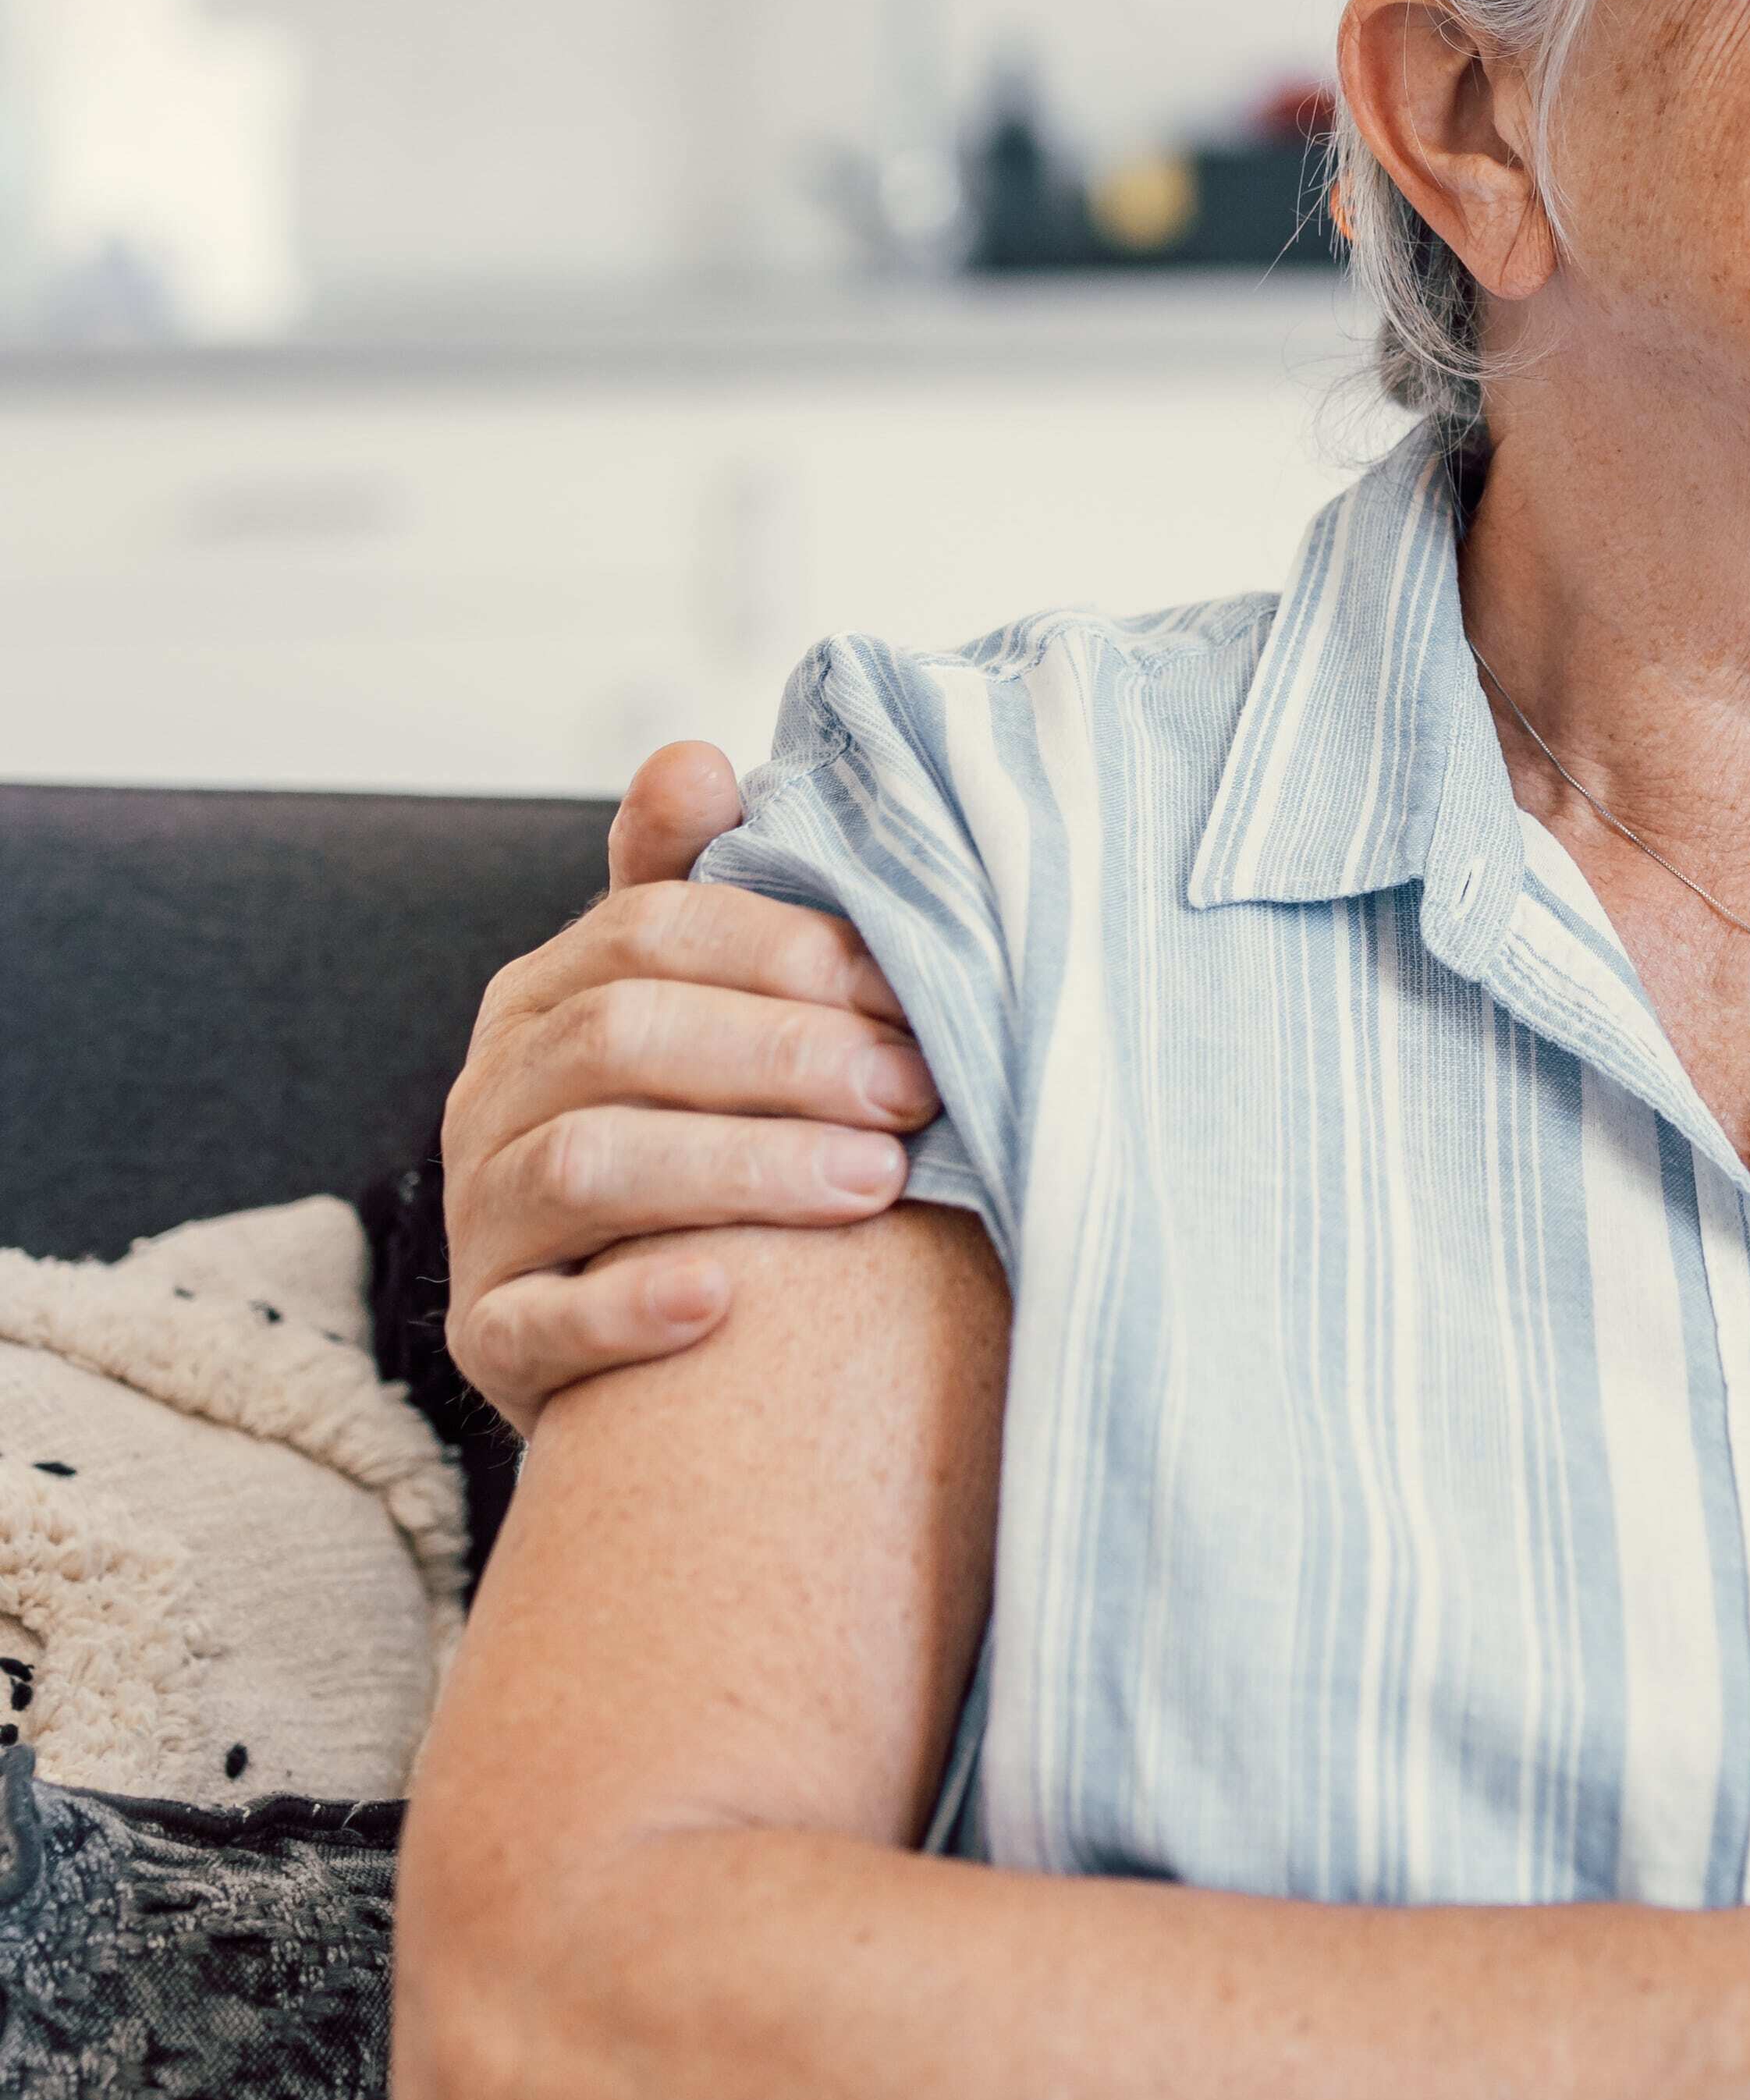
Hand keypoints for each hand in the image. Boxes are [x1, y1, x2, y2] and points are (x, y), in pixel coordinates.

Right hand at [440, 740, 936, 1429]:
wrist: (650, 1318)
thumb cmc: (703, 1126)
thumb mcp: (700, 1002)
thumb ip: (700, 886)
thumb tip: (691, 758)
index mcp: (548, 996)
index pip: (651, 934)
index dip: (786, 953)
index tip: (908, 993)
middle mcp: (492, 1096)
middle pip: (620, 1041)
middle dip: (782, 1058)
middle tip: (916, 1092)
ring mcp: (483, 1221)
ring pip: (583, 1167)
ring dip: (738, 1170)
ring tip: (873, 1182)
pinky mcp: (488, 1341)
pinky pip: (536, 1325)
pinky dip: (627, 1309)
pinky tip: (721, 1299)